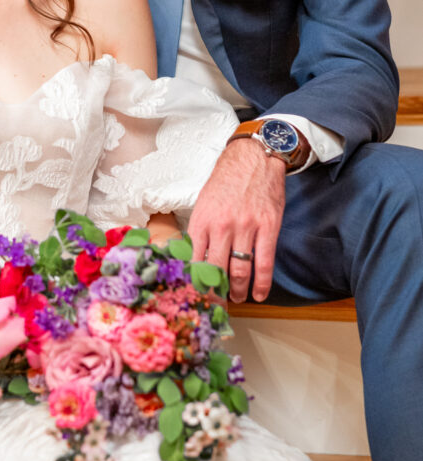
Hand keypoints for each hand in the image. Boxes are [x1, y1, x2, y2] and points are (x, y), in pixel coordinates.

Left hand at [187, 139, 285, 302]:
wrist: (253, 158)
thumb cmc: (226, 180)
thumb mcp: (204, 202)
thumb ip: (200, 229)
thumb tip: (194, 258)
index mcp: (202, 220)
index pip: (194, 260)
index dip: (195, 281)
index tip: (196, 294)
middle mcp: (222, 226)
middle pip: (216, 270)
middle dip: (215, 291)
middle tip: (216, 302)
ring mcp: (246, 227)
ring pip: (240, 270)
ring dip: (237, 290)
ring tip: (235, 297)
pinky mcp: (267, 227)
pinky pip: (264, 263)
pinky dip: (262, 283)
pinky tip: (259, 293)